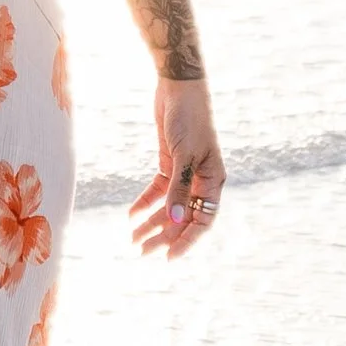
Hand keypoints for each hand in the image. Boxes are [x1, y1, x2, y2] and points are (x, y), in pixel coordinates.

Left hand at [129, 78, 223, 256]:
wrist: (178, 88)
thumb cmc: (189, 119)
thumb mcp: (183, 155)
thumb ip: (179, 188)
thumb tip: (175, 219)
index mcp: (213, 181)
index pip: (203, 220)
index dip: (187, 240)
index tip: (168, 257)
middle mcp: (201, 181)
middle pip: (183, 217)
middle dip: (163, 235)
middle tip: (141, 251)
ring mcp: (185, 173)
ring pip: (169, 206)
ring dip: (152, 222)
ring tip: (134, 239)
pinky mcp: (170, 163)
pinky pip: (158, 190)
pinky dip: (146, 202)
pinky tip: (132, 215)